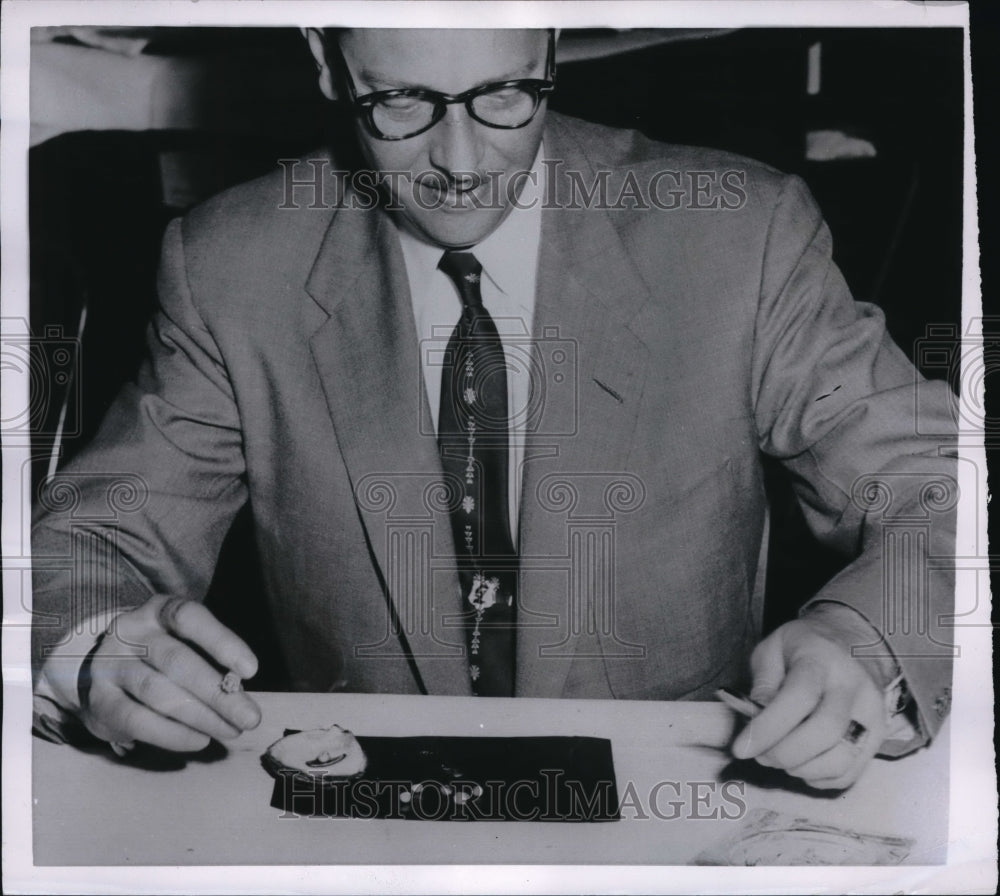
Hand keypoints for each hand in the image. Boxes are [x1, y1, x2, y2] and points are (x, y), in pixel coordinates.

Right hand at [78, 596, 261, 752]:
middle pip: (176, 661)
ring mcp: (110, 666)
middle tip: (250, 717)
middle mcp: (130, 632)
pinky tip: (199, 739)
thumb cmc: (161, 655)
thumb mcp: (184, 642)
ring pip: (157, 692)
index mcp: (158, 611)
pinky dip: (172, 734)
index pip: (188, 618)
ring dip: (201, 717)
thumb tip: (240, 694)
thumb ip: (211, 662)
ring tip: (230, 730)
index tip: (251, 670)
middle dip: (219, 693)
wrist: (103, 669)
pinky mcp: (98, 701)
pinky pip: (137, 720)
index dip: (221, 642)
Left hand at [730, 619, 885, 789]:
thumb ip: (763, 681)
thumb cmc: (805, 645)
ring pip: (841, 759)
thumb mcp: (773, 647)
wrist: (855, 642)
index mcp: (822, 659)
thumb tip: (758, 718)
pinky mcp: (880, 736)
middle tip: (760, 755)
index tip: (741, 748)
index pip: (798, 698)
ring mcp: (872, 713)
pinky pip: (851, 772)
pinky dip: (820, 778)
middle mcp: (853, 686)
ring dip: (802, 769)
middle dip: (784, 754)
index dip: (768, 728)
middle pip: (825, 732)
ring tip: (780, 757)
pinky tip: (803, 762)